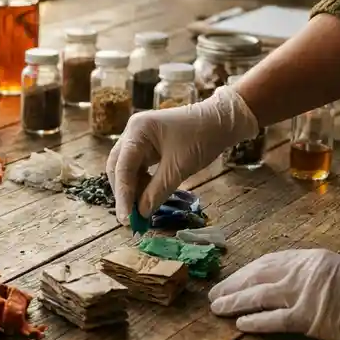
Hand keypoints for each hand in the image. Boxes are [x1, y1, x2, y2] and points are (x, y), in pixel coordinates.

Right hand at [106, 86, 258, 220]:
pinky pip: (137, 167)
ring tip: (140, 209)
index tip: (126, 219)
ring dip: (132, 189)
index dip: (123, 195)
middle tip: (130, 217)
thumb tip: (141, 213)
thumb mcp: (179, 168)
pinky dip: (141, 183)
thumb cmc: (202, 138)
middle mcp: (132, 132)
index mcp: (137, 131)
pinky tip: (148, 196)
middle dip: (124, 192)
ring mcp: (139, 138)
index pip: (122, 167)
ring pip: (126, 168)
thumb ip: (157, 191)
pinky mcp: (147, 145)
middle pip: (118, 167)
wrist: (221, 120)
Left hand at [209, 248, 339, 339]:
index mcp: (310, 258)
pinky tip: (240, 324)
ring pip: (259, 295)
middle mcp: (304, 271)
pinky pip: (275, 319)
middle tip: (214, 294)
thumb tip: (282, 282)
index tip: (231, 280)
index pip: (268, 261)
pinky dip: (255, 321)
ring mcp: (306, 293)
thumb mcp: (336, 271)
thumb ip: (309, 274)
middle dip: (232, 284)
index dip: (245, 272)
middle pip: (257, 275)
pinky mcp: (311, 317)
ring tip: (217, 308)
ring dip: (234, 301)